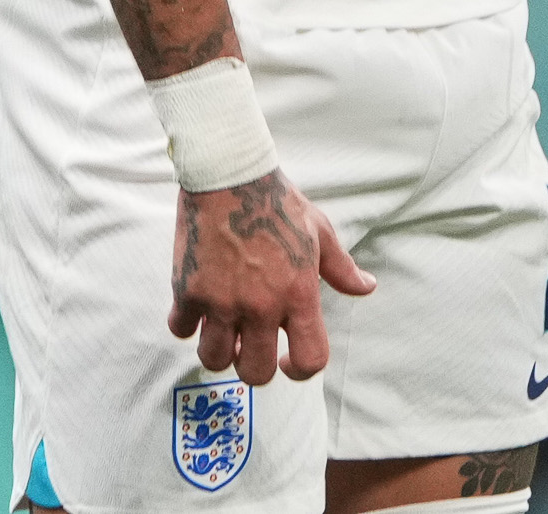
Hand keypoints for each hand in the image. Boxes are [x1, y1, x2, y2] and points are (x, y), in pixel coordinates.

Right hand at [172, 170, 373, 387]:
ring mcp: (222, 301)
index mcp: (298, 295)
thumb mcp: (319, 232)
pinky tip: (195, 307)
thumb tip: (367, 287)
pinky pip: (181, 330)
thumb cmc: (277, 201)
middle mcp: (261, 305)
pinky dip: (186, 325)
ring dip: (219, 350)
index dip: (299, 370)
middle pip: (256, 373)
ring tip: (222, 330)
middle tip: (249, 347)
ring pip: (214, 360)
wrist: (229, 174)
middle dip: (253, 367)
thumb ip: (342, 268)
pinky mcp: (188, 290)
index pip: (309, 360)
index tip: (285, 359)